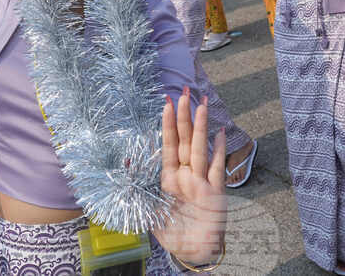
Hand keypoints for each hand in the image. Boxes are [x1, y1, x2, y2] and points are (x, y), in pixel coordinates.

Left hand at [153, 91, 225, 265]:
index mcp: (169, 178)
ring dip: (201, 126)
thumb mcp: (150, 212)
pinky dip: (219, 151)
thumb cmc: (173, 233)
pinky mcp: (215, 192)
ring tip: (202, 104)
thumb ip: (139, 189)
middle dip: (184, 116)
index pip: (168, 145)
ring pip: (200, 148)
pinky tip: (220, 134)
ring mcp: (202, 181)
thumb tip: (125, 163)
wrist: (193, 252)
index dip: (168, 124)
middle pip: (185, 140)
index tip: (167, 103)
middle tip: (184, 93)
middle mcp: (186, 175)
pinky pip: (218, 168)